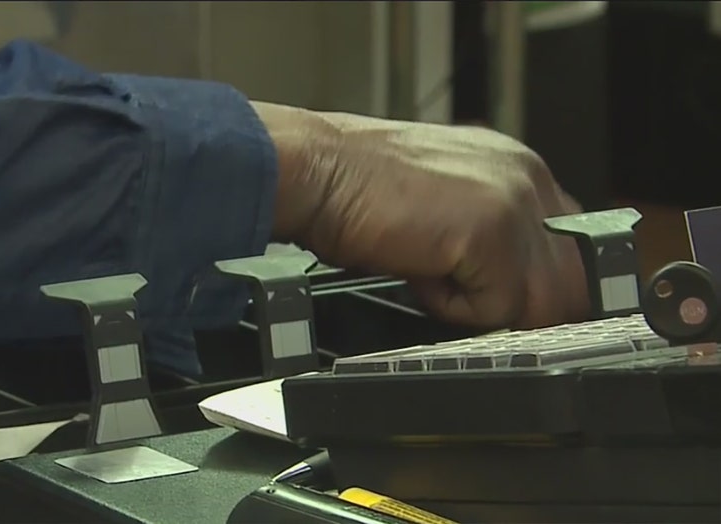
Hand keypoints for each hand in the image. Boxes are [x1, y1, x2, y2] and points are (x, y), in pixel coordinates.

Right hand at [252, 101, 588, 329]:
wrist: (316, 170)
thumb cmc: (355, 191)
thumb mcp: (439, 204)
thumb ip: (485, 232)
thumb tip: (505, 283)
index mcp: (518, 168)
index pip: (572, 245)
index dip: (545, 286)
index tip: (513, 307)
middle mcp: (528, 178)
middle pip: (572, 281)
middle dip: (524, 309)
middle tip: (467, 302)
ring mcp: (515, 202)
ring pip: (542, 303)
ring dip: (484, 308)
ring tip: (434, 277)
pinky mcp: (491, 233)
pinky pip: (496, 309)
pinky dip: (449, 306)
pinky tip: (416, 270)